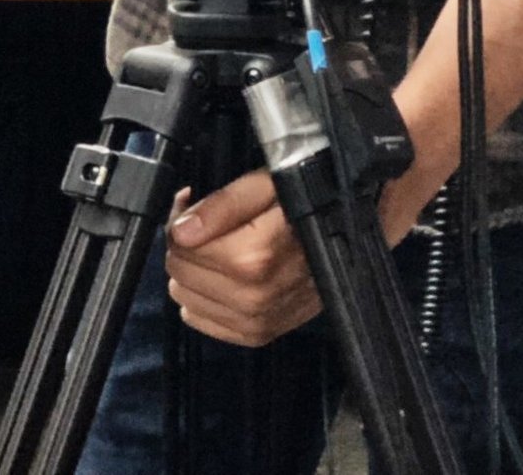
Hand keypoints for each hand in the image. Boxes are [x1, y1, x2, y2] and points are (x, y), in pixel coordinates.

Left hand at [165, 173, 319, 347]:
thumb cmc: (302, 208)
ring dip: (193, 274)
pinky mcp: (255, 336)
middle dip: (186, 247)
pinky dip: (203, 298)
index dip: (181, 222)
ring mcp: (255, 321)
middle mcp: (254, 296)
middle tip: (206, 227)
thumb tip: (182, 232)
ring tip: (218, 251)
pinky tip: (224, 278)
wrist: (342, 243)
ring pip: (184, 298)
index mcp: (255, 257)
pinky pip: (199, 320)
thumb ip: (223, 204)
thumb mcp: (266, 186)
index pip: (182, 246)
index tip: (193, 209)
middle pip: (180, 272)